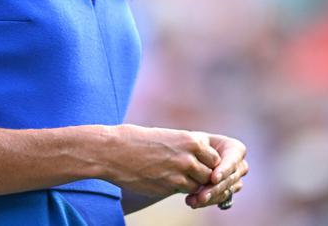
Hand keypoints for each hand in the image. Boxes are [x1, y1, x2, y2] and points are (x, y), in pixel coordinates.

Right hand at [100, 124, 221, 197]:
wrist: (113, 151)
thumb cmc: (136, 140)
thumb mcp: (166, 135)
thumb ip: (185, 146)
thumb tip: (198, 154)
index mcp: (189, 141)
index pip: (214, 158)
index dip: (209, 163)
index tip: (201, 164)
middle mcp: (188, 158)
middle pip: (209, 174)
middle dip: (203, 176)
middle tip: (194, 175)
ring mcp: (178, 175)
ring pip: (198, 186)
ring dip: (192, 185)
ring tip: (180, 179)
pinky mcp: (167, 188)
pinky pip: (182, 192)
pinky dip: (180, 190)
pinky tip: (168, 183)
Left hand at [185, 134, 247, 208]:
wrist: (191, 153)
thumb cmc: (195, 143)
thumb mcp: (198, 142)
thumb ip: (204, 152)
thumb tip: (208, 170)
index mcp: (236, 149)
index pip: (232, 161)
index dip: (224, 170)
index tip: (213, 179)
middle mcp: (240, 166)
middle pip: (229, 180)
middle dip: (215, 189)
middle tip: (201, 196)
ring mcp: (235, 180)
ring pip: (225, 192)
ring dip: (209, 198)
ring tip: (194, 201)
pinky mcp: (228, 192)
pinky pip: (219, 199)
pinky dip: (206, 202)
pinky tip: (193, 202)